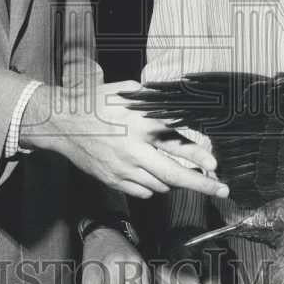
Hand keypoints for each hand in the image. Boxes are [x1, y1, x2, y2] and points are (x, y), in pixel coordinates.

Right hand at [20, 81, 229, 199]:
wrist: (62, 124)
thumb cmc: (95, 102)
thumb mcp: (126, 91)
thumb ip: (153, 98)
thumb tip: (180, 97)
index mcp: (139, 124)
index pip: (176, 142)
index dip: (198, 155)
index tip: (214, 164)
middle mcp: (133, 150)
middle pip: (174, 174)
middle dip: (202, 185)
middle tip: (221, 190)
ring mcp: (123, 169)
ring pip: (161, 185)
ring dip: (175, 181)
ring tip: (181, 172)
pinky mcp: (113, 180)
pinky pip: (143, 191)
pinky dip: (154, 186)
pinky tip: (153, 173)